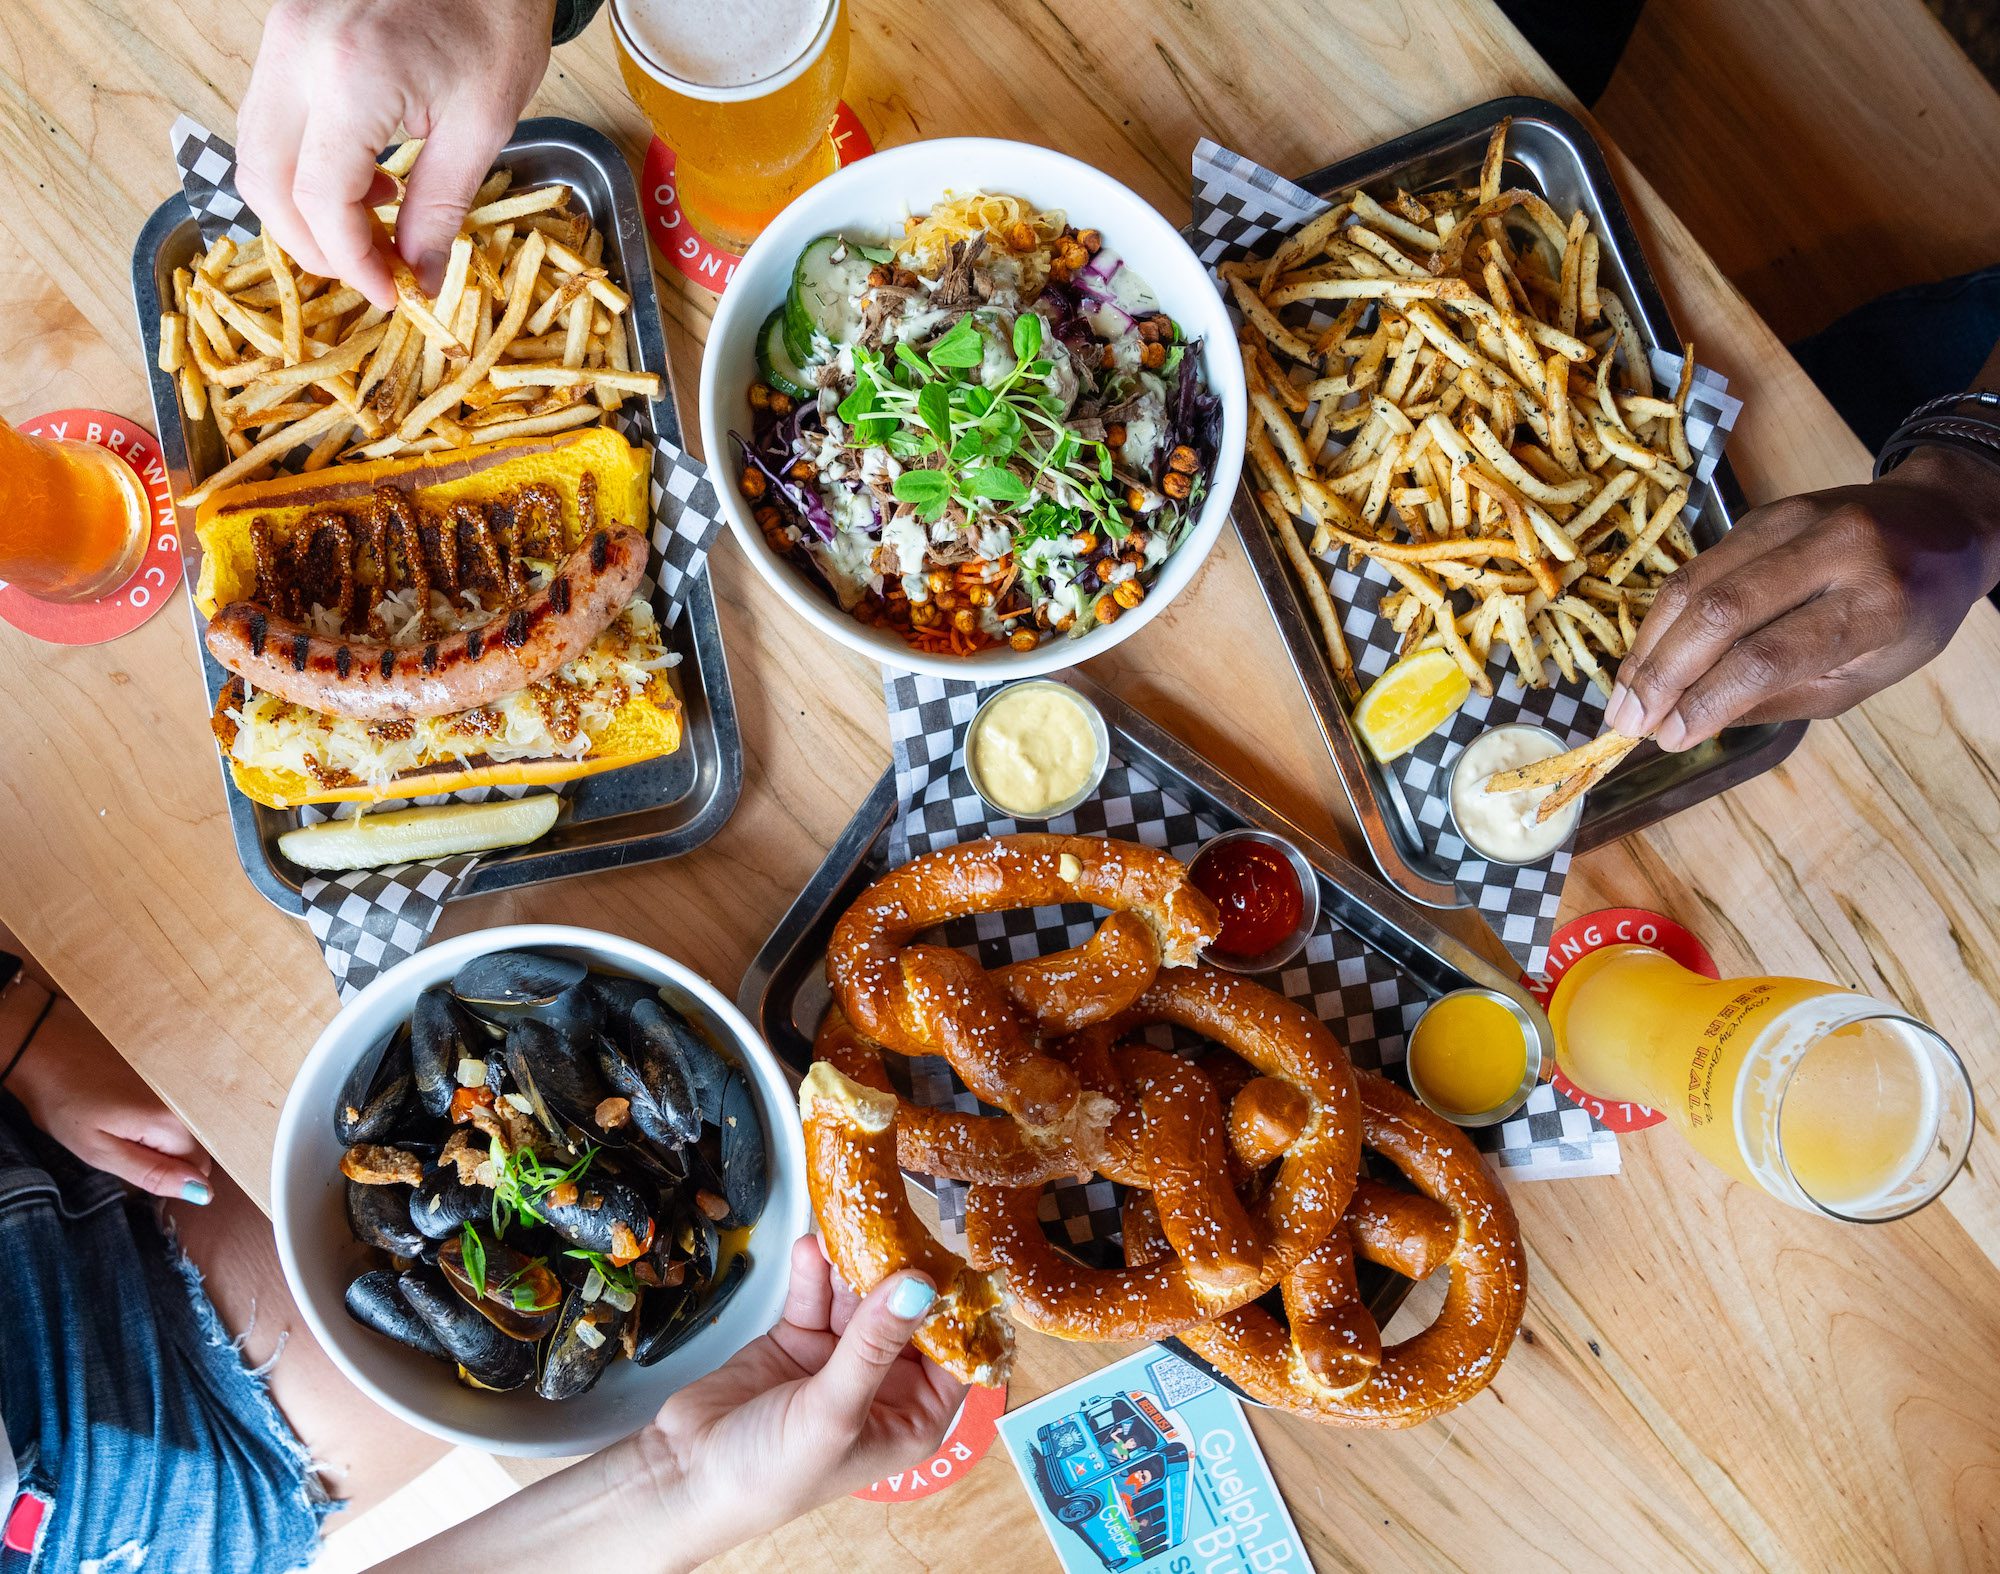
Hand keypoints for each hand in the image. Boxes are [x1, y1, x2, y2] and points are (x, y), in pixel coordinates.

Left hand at [8, 998, 213, 1201]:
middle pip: (200, 1146)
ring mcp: (183, 1079)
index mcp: (171, 1122)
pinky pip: (184, 1103)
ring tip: (126, 1121)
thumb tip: (203, 1193)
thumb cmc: (65, 1105)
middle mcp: (188, 1099)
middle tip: (125, 1144)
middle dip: (170, 1155)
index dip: (169, 1176)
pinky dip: (164, 1110)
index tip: (134, 1164)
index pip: (200, 1168)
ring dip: (167, 1133)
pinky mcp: (174, 1066)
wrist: (47, 1047)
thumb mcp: (99, 1151)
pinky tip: (133, 1101)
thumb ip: (153, 1173)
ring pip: (192, 1125)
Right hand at [236, 0, 556, 307]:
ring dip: (303, 206)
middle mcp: (297, 54)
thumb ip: (442, 208)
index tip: (389, 293)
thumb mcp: (483, 125)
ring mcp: (280, 36)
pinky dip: (304, 164)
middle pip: (264, 179)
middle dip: (310, 243)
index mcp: (352, 79)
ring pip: (255, 149)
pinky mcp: (283, 30)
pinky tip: (366, 176)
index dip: (352, 262)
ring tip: (376, 221)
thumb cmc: (494, 20)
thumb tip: (420, 278)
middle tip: (369, 270)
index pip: (321, 200)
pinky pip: (270, 116)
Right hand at [640, 1237, 964, 1561]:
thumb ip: (874, 1344)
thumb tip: (919, 1285)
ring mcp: (839, 1360)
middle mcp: (883, 1387)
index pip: (952, 1355)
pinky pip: (817, 1295)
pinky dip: (815, 1273)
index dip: (954, 1310)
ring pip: (858, 1298)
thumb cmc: (771, 1474)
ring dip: (851, 1265)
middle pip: (904, 1315)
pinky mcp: (800, 1339)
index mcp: (912, 1419)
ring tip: (846, 1228)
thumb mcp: (834, 1411)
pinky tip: (811, 1247)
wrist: (686, 1475)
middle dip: (896, 1273)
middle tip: (893, 1227)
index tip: (951, 1258)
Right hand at [1604, 444, 1999, 749]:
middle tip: (1629, 723)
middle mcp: (1835, 552)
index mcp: (1877, 605)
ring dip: (1648, 649)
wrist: (1940, 521)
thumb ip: (1781, 697)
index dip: (1708, 700)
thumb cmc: (1910, 615)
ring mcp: (1792, 522)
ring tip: (1624, 699)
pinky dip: (1662, 620)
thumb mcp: (1866, 674)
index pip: (1771, 656)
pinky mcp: (1761, 514)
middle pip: (1720, 613)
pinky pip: (1697, 568)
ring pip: (1695, 583)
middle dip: (1663, 675)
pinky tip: (1646, 658)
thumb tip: (1687, 724)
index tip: (1670, 739)